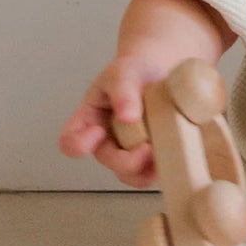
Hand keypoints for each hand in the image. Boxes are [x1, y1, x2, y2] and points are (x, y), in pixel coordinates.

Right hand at [57, 55, 162, 188]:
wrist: (164, 70)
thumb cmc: (135, 71)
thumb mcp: (125, 72)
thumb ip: (123, 91)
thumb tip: (128, 118)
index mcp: (90, 121)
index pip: (70, 142)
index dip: (79, 144)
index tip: (98, 132)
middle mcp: (107, 141)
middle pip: (108, 161)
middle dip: (125, 161)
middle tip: (146, 148)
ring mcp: (130, 151)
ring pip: (131, 175)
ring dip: (145, 170)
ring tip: (161, 154)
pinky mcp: (153, 157)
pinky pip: (154, 172)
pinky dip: (164, 168)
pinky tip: (175, 155)